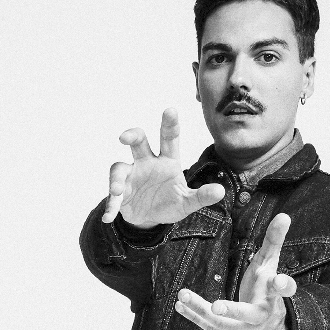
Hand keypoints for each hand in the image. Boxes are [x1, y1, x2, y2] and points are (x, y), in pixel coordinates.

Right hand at [103, 109, 224, 226]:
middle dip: (132, 135)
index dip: (170, 124)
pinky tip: (109, 216)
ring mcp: (131, 176)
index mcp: (167, 161)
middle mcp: (147, 163)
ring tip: (116, 192)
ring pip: (119, 168)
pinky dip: (110, 206)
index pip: (169, 139)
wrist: (151, 219)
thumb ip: (201, 196)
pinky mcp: (120, 192)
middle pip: (139, 143)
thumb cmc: (171, 203)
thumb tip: (220, 191)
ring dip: (116, 180)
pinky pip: (112, 196)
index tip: (170, 110)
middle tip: (124, 137)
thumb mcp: (187, 202)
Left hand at [174, 213, 295, 329]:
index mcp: (274, 295)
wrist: (267, 327)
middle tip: (216, 306)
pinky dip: (193, 315)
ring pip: (221, 323)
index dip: (283, 286)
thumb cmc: (266, 288)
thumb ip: (273, 241)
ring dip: (201, 309)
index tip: (279, 281)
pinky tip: (179, 305)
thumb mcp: (270, 264)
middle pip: (248, 314)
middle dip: (232, 310)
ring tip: (183, 294)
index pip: (283, 291)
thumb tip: (284, 215)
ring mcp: (244, 328)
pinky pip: (209, 326)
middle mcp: (261, 314)